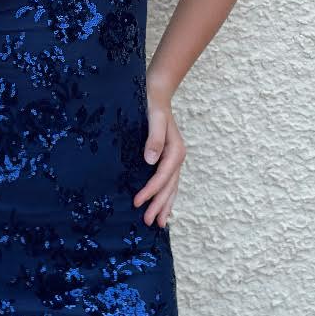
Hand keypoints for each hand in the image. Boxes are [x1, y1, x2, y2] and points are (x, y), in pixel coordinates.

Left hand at [133, 85, 186, 227]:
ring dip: (165, 205)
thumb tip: (150, 160)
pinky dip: (166, 195)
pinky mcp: (167, 158)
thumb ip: (154, 138)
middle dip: (159, 205)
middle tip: (149, 222)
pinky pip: (169, 182)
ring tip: (159, 223)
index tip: (137, 203)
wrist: (156, 93)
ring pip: (172, 187)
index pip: (162, 177)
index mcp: (175, 151)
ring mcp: (174, 159)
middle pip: (169, 187)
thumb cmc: (153, 105)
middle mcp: (177, 157)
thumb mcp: (153, 118)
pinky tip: (163, 206)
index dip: (150, 191)